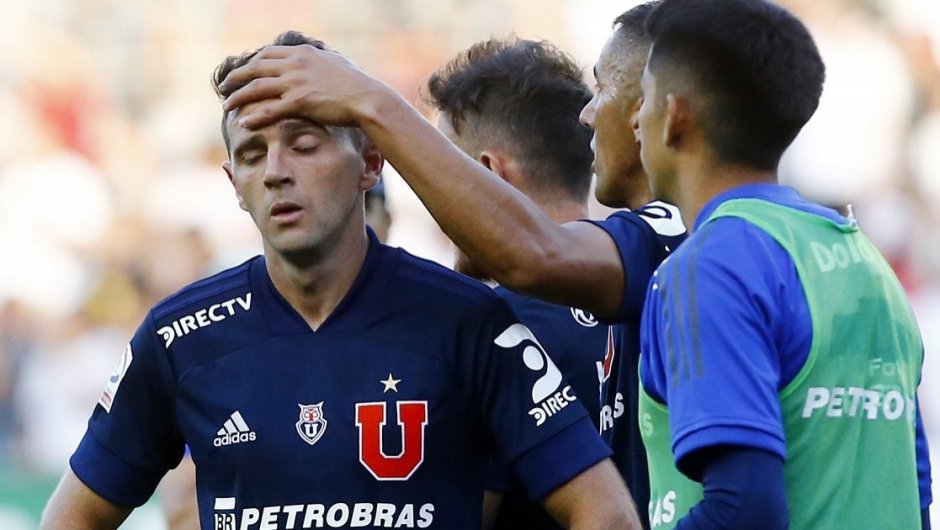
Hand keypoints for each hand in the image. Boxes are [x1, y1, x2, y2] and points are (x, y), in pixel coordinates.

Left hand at [220, 44, 387, 128]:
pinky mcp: (299, 102)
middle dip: (236, 78)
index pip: (267, 54)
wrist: (367, 98)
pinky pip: (269, 109)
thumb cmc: (357, 85)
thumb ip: (320, 62)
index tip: (242, 71)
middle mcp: (295, 64)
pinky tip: (243, 122)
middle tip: (224, 88)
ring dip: (238, 97)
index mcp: (302, 53)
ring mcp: (296, 82)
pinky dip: (254, 116)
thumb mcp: (335, 64)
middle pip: (255, 68)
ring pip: (257, 88)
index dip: (250, 63)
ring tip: (226, 106)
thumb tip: (318, 61)